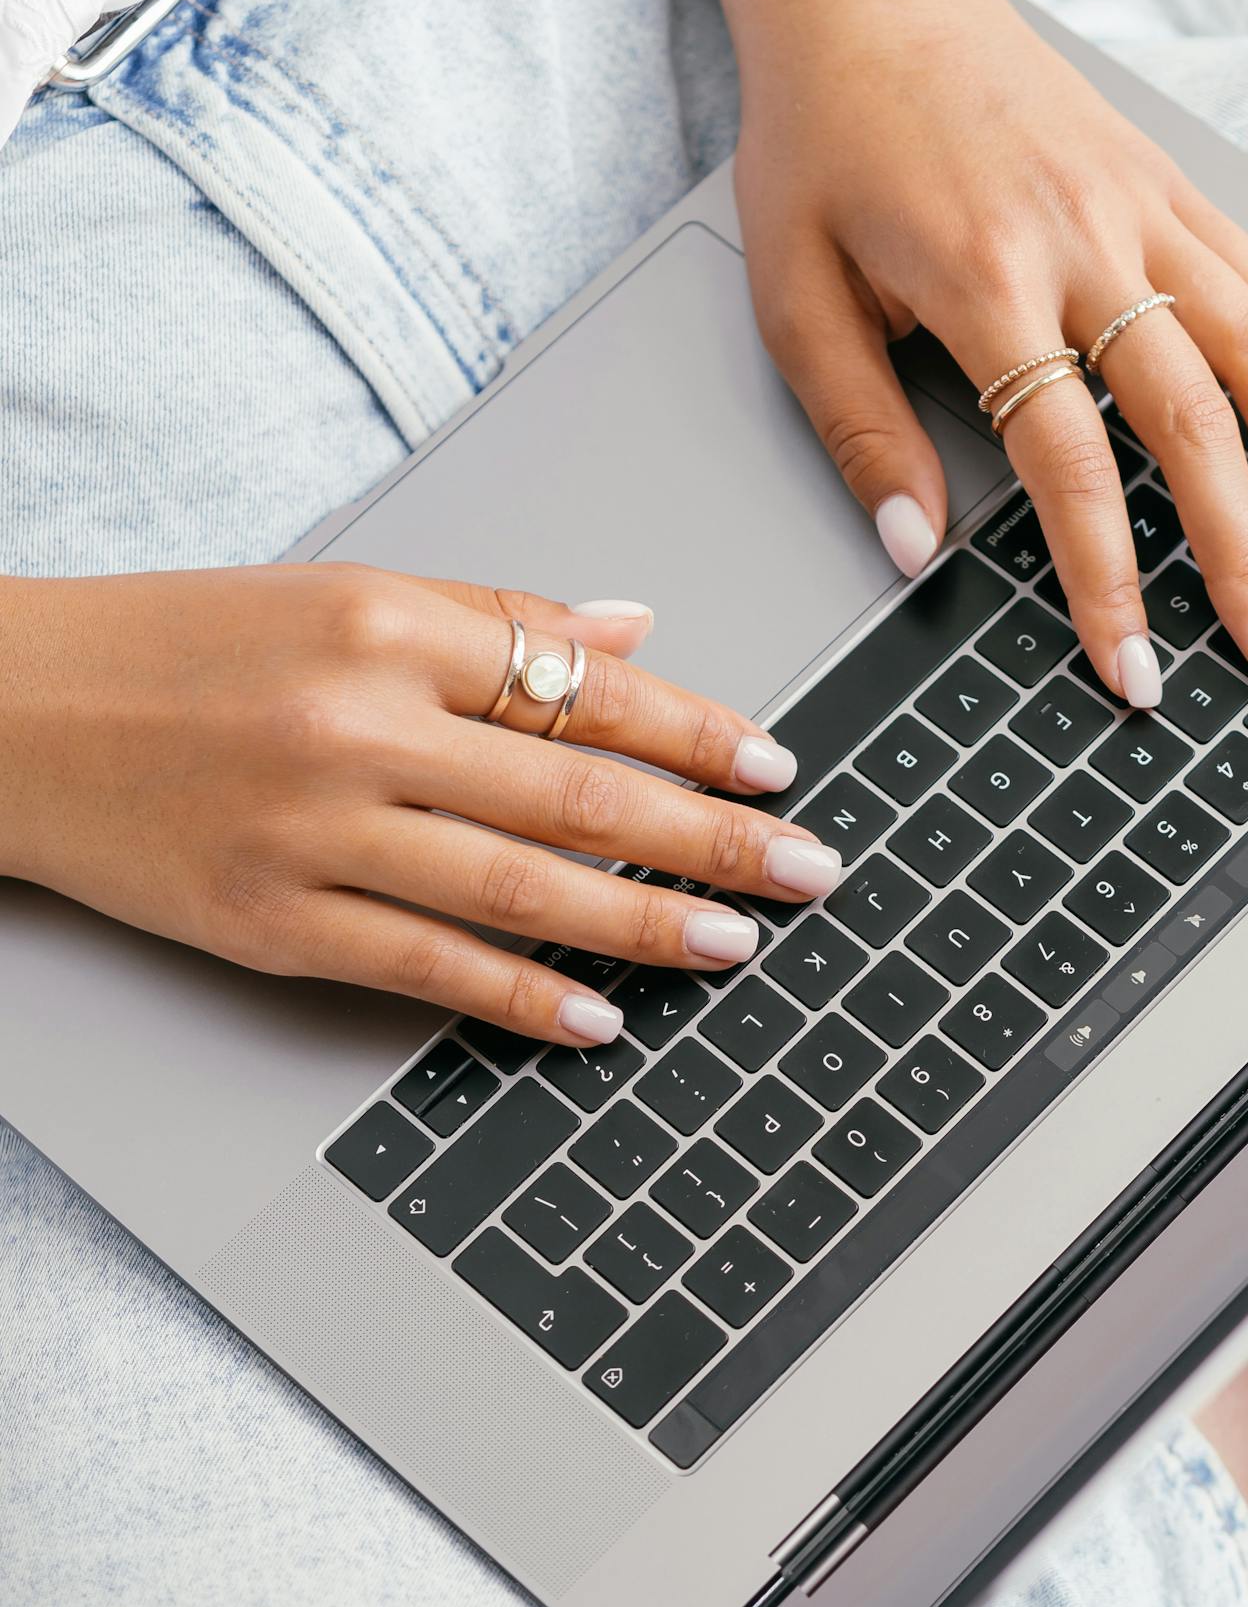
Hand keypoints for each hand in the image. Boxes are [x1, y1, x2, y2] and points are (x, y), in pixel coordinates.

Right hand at [0, 566, 840, 1043]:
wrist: (11, 712)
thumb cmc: (184, 644)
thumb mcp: (341, 590)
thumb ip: (495, 614)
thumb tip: (634, 632)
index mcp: (389, 626)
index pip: (584, 686)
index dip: (698, 731)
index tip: (776, 764)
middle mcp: (361, 724)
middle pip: (579, 791)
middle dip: (714, 836)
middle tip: (808, 870)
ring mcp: (316, 832)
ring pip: (521, 889)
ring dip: (645, 922)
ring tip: (737, 944)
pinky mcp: (271, 922)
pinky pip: (427, 968)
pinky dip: (524, 997)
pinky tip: (603, 1016)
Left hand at [643, 0, 1247, 698]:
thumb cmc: (819, 145)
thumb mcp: (794, 295)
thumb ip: (860, 429)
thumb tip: (916, 552)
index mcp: (985, 278)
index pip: (1068, 463)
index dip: (1109, 580)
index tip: (1135, 671)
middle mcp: (1084, 239)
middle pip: (1190, 420)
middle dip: (1241, 550)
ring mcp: (1141, 202)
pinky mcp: (1168, 177)